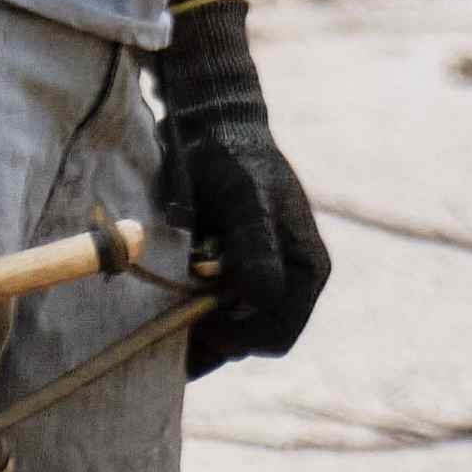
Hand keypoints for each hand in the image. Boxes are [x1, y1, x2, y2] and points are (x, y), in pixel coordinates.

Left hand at [150, 0, 327, 374]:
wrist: (213, 131)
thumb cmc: (232, 158)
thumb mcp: (244, 196)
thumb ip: (255, 245)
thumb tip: (264, 295)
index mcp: (307, 267)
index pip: (275, 335)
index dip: (234, 338)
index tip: (193, 323)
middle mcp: (292, 281)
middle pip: (253, 340)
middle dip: (214, 338)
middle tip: (170, 323)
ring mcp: (266, 280)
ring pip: (234, 334)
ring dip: (200, 330)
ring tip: (164, 313)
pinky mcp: (239, 278)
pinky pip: (219, 318)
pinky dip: (194, 320)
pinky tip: (166, 310)